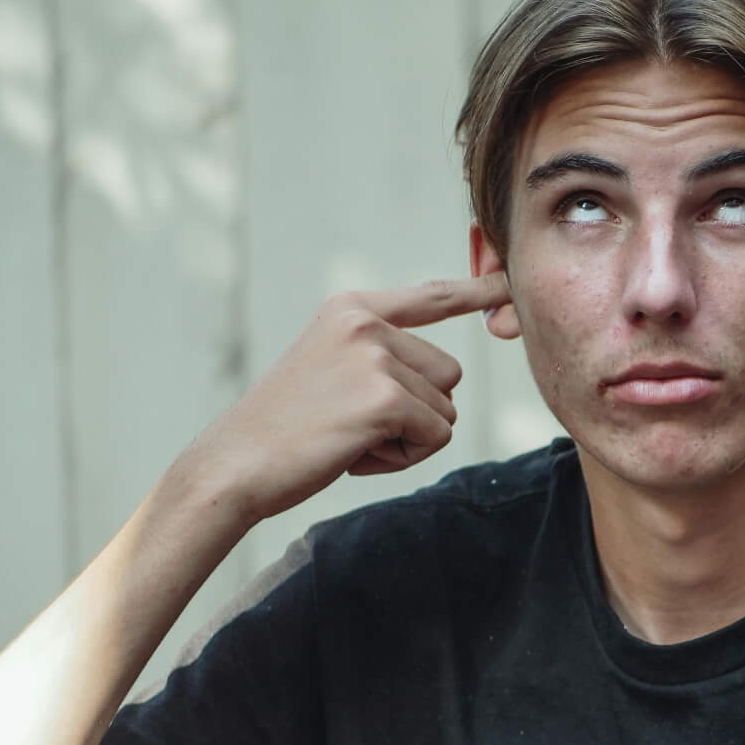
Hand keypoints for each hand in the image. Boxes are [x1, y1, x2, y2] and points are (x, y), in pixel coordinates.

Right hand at [179, 273, 507, 524]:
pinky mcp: (385, 398)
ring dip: (409, 438)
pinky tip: (355, 454)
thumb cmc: (286, 428)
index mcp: (352, 309)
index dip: (476, 290)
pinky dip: (404, 458)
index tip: (509, 281)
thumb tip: (447, 372)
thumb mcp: (332, 369)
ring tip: (350, 437)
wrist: (235, 463)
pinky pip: (436, 437)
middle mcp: (366, 323)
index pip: (431, 297)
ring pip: (445, 410)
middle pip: (449, 374)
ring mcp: (375, 357)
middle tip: (354, 424)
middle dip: (417, 412)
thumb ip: (381, 356)